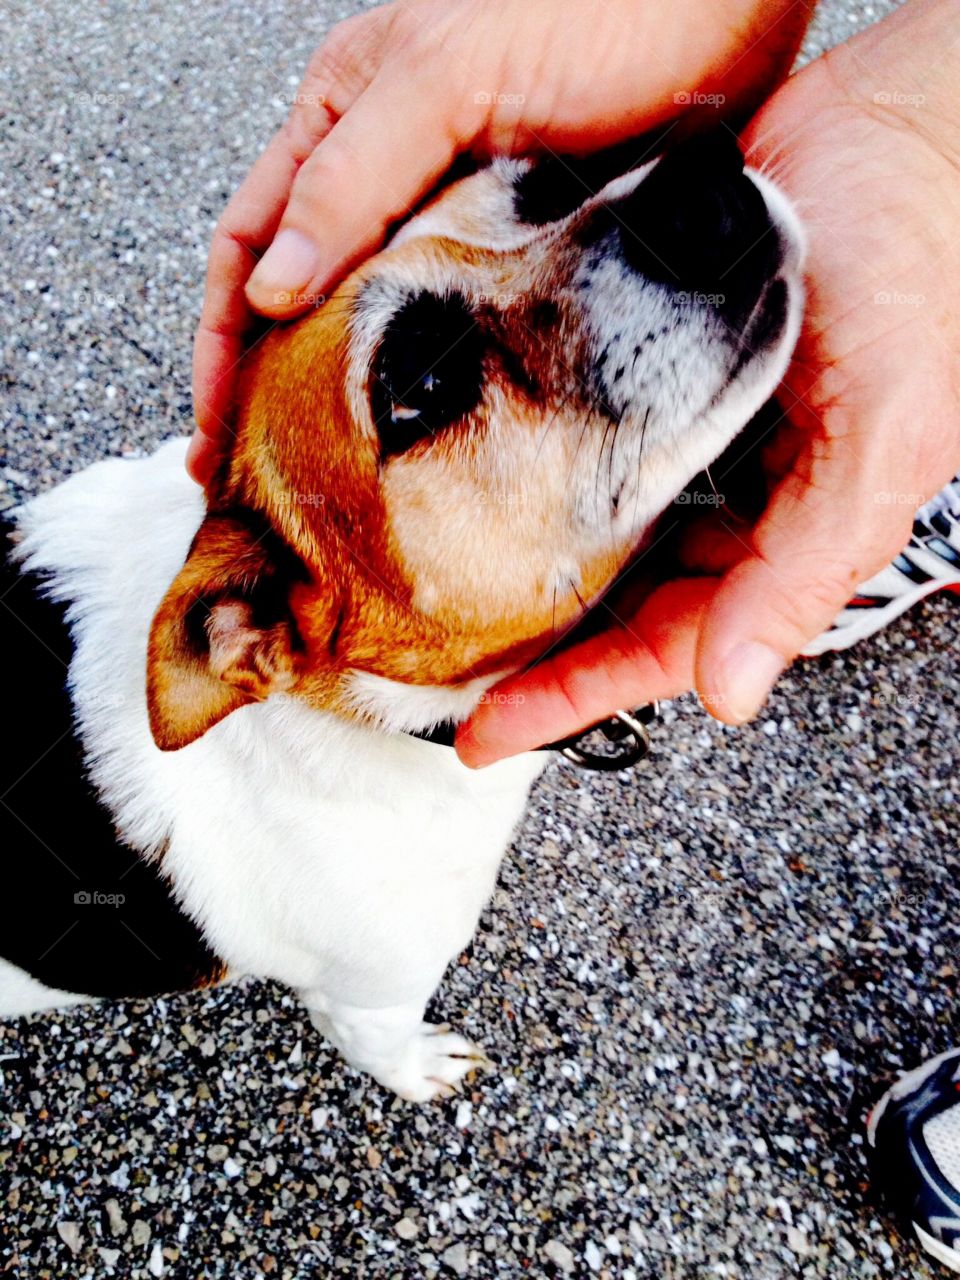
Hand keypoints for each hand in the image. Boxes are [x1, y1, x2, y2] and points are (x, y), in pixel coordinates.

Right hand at [188, 0, 808, 482]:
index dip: (222, 342)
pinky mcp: (522, 258)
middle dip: (275, 390)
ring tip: (336, 483)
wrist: (724, 11)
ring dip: (354, 400)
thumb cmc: (594, 4)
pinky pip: (461, 335)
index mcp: (344, 118)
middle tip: (264, 482)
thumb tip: (272, 291)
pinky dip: (438, 389)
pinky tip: (430, 437)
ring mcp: (458, 223)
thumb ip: (351, 178)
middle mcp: (390, 175)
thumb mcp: (447, 78)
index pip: (251, 244)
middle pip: (308, 299)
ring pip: (383, 327)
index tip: (218, 431)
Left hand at [457, 0, 959, 766]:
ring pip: (588, 527)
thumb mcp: (880, 439)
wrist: (902, 128)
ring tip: (430, 591)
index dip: (572, 699)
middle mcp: (726, 498)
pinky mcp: (646, 366)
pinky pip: (577, 435)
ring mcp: (683, 435)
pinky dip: (527, 462)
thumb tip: (732, 693)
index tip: (486, 739)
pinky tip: (472, 472)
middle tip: (430, 669)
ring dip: (519, 562)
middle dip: (531, 647)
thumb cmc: (923, 272)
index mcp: (780, 538)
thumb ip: (803, 570)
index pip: (661, 645)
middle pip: (613, 602)